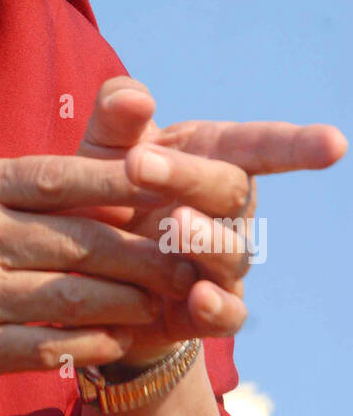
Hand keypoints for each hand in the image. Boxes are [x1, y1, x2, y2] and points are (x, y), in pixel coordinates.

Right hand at [0, 150, 253, 402]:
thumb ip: (27, 192)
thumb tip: (116, 179)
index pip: (61, 176)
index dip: (122, 180)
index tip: (176, 183)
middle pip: (81, 240)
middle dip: (145, 253)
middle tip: (191, 262)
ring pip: (73, 296)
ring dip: (129, 303)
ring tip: (166, 304)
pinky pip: (47, 347)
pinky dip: (91, 346)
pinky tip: (119, 343)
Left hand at [77, 78, 347, 364]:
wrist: (87, 266)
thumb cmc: (106, 190)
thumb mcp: (103, 148)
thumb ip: (116, 116)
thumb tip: (134, 100)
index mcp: (212, 159)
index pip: (261, 146)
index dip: (298, 146)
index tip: (335, 144)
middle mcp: (228, 211)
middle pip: (231, 190)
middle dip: (188, 176)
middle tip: (138, 162)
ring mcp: (222, 262)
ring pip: (231, 252)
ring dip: (204, 238)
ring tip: (174, 224)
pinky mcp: (206, 312)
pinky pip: (226, 315)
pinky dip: (216, 308)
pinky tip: (198, 298)